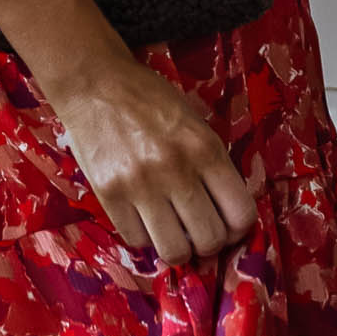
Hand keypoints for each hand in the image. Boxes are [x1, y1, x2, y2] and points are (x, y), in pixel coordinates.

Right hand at [46, 46, 256, 265]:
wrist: (95, 84)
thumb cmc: (150, 102)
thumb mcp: (195, 124)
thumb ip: (212, 166)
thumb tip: (224, 216)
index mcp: (205, 149)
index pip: (241, 214)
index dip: (238, 231)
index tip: (228, 227)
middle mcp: (176, 170)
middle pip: (210, 240)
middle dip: (209, 244)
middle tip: (199, 234)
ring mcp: (141, 185)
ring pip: (174, 251)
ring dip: (178, 249)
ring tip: (173, 234)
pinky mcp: (109, 194)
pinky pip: (137, 240)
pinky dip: (144, 237)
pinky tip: (144, 220)